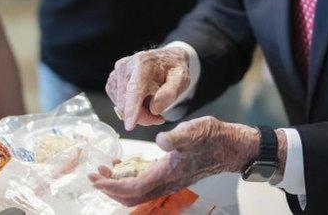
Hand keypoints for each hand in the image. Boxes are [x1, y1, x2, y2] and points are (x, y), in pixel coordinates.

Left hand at [89, 116, 258, 205]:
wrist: (233, 146)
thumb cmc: (214, 138)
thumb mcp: (195, 131)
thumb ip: (177, 137)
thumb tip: (160, 140)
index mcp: (168, 173)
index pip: (133, 188)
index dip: (111, 186)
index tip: (96, 178)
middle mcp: (167, 182)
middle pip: (132, 197)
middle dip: (110, 190)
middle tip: (94, 176)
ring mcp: (170, 181)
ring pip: (138, 193)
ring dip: (119, 185)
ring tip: (105, 171)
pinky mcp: (173, 175)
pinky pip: (146, 185)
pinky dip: (130, 179)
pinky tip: (125, 165)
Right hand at [106, 47, 189, 130]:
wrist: (166, 60)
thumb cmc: (173, 69)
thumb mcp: (182, 79)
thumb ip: (170, 93)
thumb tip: (154, 108)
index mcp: (143, 63)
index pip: (135, 89)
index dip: (132, 108)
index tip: (130, 125)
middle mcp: (125, 66)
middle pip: (127, 103)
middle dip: (143, 116)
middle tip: (158, 117)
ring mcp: (116, 73)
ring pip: (121, 107)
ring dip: (138, 114)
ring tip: (153, 106)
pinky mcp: (113, 82)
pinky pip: (119, 105)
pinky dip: (131, 109)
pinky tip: (143, 102)